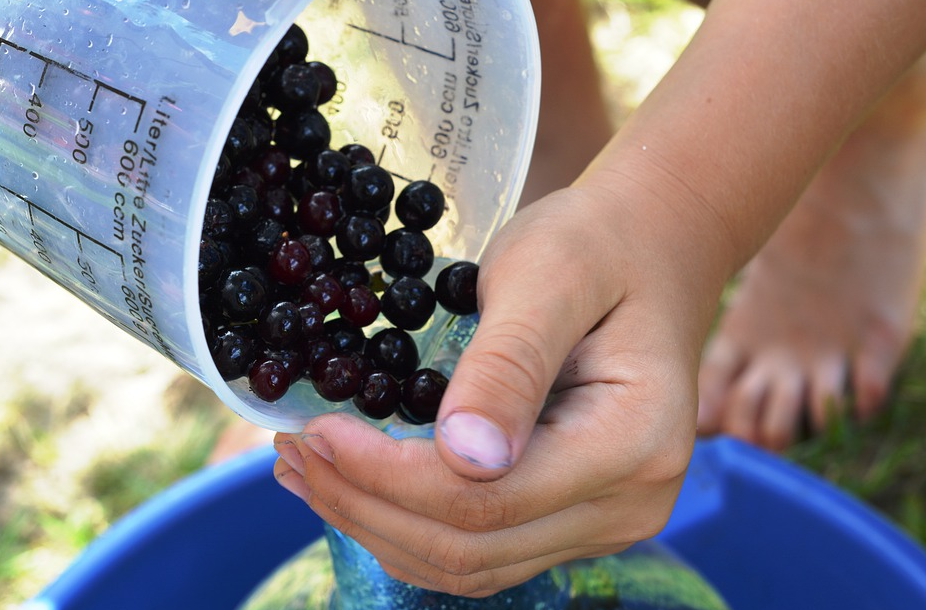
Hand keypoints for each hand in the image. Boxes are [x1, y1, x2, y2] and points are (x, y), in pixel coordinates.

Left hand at [274, 184, 716, 596]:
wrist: (647, 254)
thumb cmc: (598, 248)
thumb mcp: (549, 277)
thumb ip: (509, 364)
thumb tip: (463, 458)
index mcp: (632, 443)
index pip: (486, 498)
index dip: (387, 476)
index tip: (315, 432)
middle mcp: (629, 504)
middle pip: (470, 546)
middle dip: (365, 505)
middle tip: (292, 453)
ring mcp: (603, 519)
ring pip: (470, 562)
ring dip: (377, 524)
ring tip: (305, 472)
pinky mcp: (573, 515)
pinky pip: (482, 548)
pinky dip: (411, 525)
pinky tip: (359, 487)